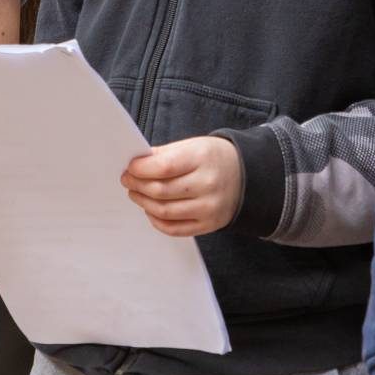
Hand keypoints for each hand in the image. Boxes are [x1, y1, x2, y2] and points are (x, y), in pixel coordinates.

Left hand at [122, 136, 243, 237]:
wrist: (246, 176)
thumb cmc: (214, 159)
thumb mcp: (193, 146)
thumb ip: (164, 154)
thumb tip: (136, 165)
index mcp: (203, 159)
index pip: (164, 167)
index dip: (141, 169)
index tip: (130, 168)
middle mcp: (208, 185)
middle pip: (161, 191)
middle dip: (137, 185)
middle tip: (128, 180)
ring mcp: (209, 208)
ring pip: (164, 211)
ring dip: (143, 203)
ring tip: (136, 193)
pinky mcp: (208, 225)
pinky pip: (174, 229)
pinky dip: (156, 220)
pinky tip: (150, 210)